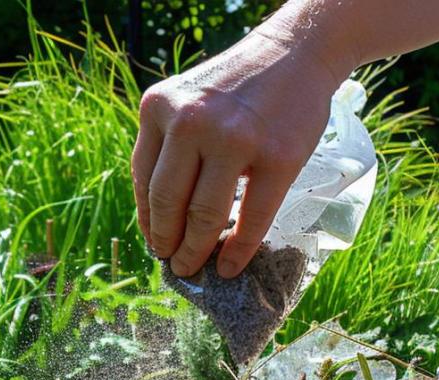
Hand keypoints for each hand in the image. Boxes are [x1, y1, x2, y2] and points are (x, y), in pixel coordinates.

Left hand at [131, 26, 351, 277]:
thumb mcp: (187, 102)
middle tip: (172, 263)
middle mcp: (190, 122)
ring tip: (192, 267)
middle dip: (167, 242)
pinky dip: (238, 251)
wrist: (295, 53)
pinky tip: (230, 266)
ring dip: (195, 251)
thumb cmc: (236, 88)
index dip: (148, 219)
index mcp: (159, 108)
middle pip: (168, 202)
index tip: (153, 242)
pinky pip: (251, 219)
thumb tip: (159, 219)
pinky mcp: (277, 158)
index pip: (143, 179)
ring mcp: (234, 140)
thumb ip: (169, 145)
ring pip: (204, 215)